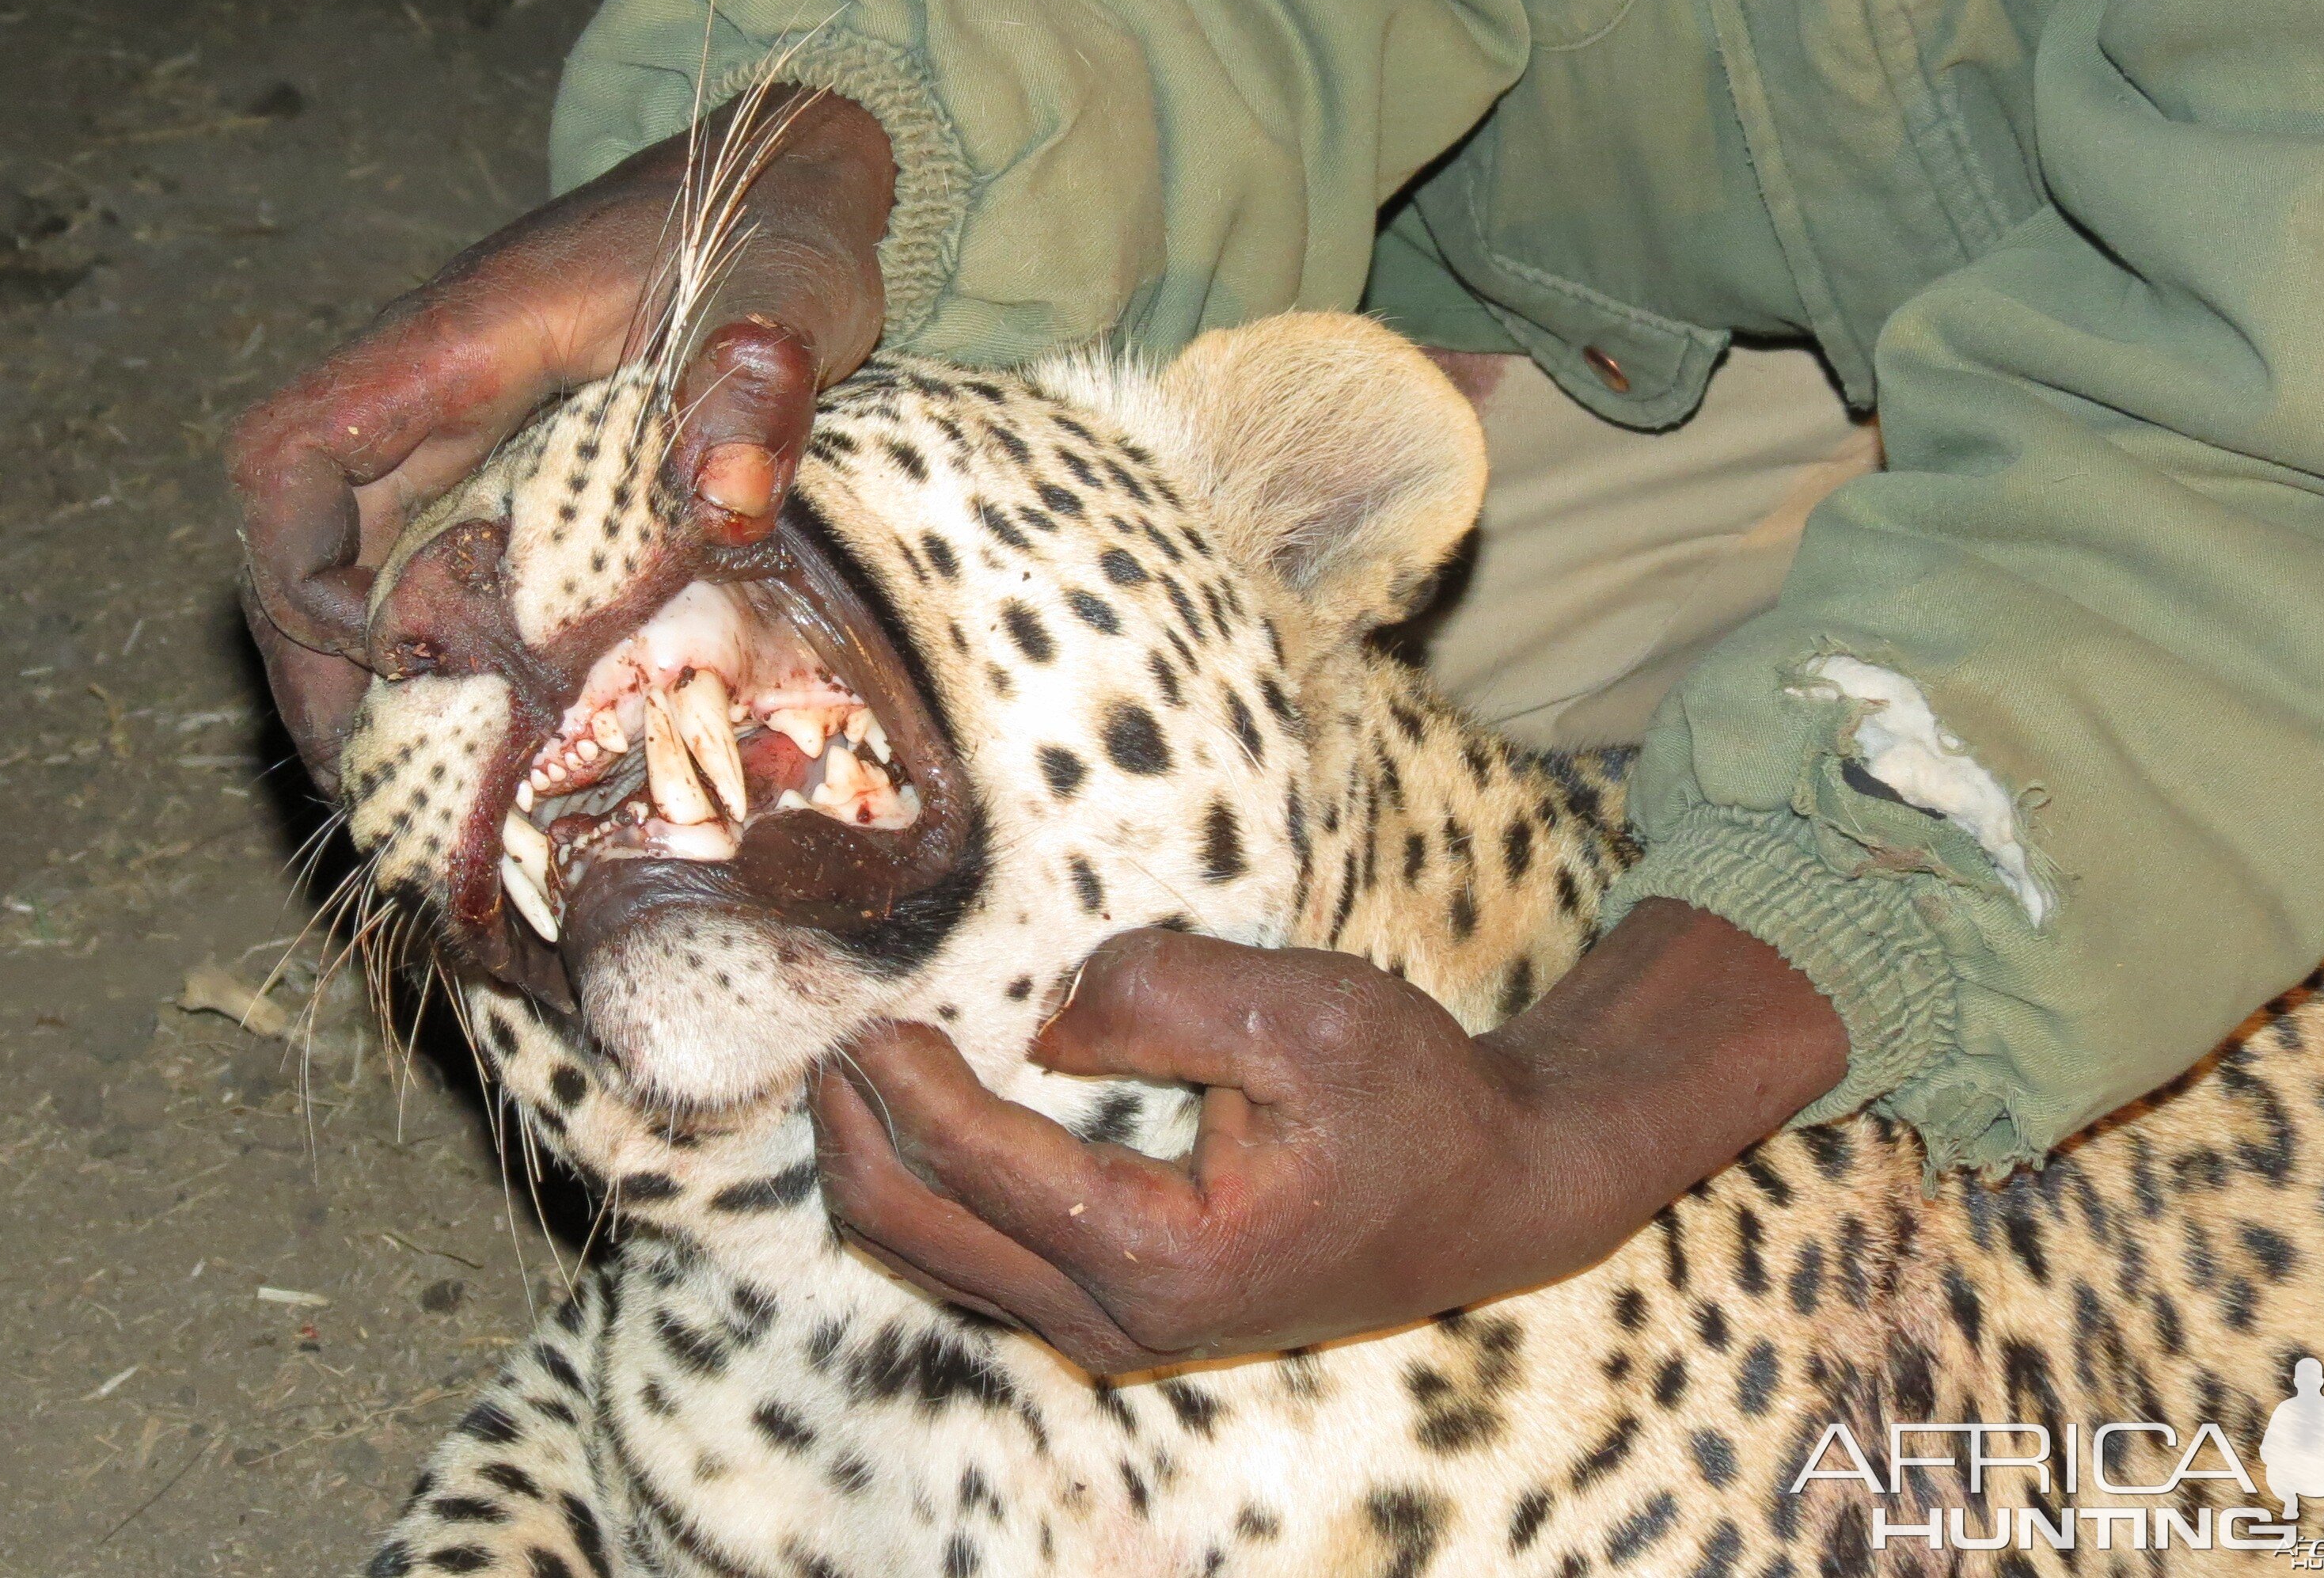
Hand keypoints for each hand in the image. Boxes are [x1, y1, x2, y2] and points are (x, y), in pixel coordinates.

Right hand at [227, 89, 895, 787]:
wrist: (785, 177)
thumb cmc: (773, 226)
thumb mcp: (783, 290)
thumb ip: (757, 370)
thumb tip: (730, 497)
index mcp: (452, 349)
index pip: (288, 456)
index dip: (296, 570)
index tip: (384, 658)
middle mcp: (423, 398)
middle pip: (295, 540)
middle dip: (315, 670)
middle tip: (379, 800)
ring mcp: (454, 438)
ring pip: (348, 567)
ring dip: (360, 677)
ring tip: (418, 801)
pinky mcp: (500, 471)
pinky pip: (419, 570)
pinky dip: (429, 654)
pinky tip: (487, 740)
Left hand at [808, 900, 1848, 1372]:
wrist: (1495, 1191)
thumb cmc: (1415, 1099)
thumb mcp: (1308, 1011)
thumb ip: (1163, 996)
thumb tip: (1043, 1021)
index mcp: (1164, 1255)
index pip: (979, 1167)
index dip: (905, 1083)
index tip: (866, 1008)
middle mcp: (1123, 1318)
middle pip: (917, 1236)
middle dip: (852, 1137)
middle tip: (828, 1038)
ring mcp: (1116, 1329)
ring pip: (933, 1259)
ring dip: (877, 1167)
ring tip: (854, 1068)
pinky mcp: (1120, 1312)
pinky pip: (979, 1261)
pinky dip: (927, 1192)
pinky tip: (917, 1115)